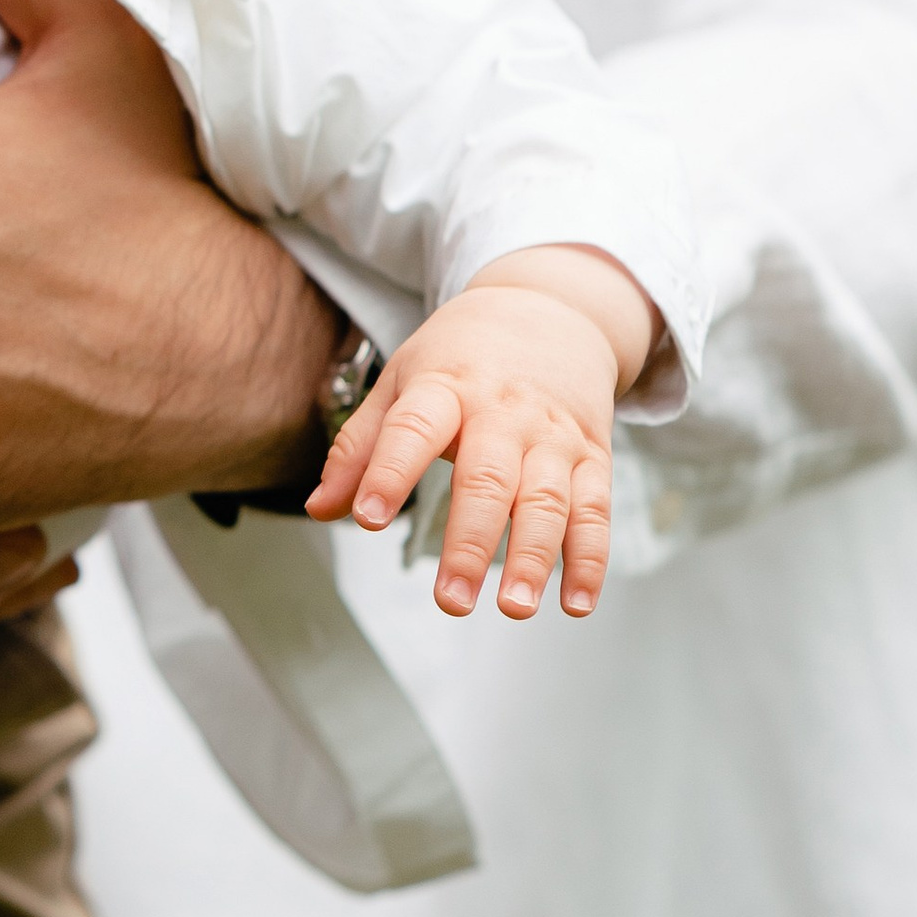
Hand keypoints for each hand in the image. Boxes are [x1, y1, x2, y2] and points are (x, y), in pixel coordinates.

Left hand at [308, 247, 654, 618]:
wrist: (552, 309)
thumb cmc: (463, 354)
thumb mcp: (401, 380)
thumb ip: (360, 447)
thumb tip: (321, 508)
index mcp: (446, 388)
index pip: (414, 430)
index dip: (389, 473)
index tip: (368, 517)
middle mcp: (504, 413)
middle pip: (488, 479)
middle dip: (470, 543)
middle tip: (451, 600)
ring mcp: (552, 436)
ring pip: (547, 500)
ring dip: (534, 558)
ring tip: (514, 606)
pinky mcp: (591, 456)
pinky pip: (595, 511)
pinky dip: (590, 559)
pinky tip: (577, 602)